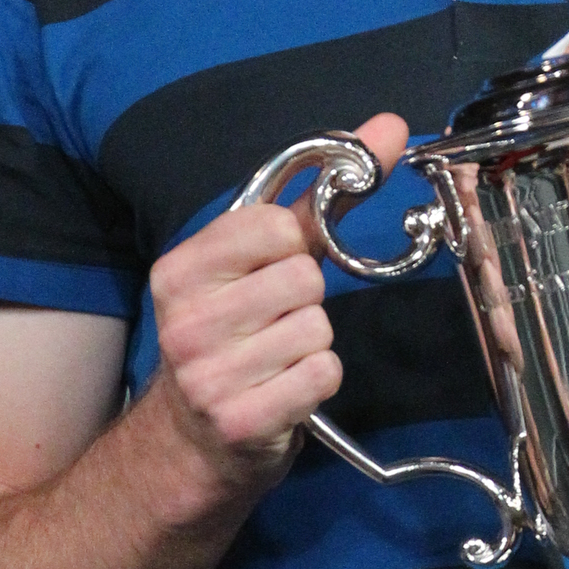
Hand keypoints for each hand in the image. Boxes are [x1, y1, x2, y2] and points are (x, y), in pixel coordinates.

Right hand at [146, 112, 407, 502]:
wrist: (194, 441)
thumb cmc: (235, 333)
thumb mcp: (261, 261)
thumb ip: (321, 195)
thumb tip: (388, 126)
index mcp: (180, 270)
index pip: (275, 227)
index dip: (293, 247)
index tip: (272, 270)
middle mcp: (184, 321)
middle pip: (304, 279)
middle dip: (307, 300)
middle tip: (274, 323)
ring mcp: (207, 376)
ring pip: (318, 329)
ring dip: (313, 344)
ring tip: (275, 357)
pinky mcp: (240, 420)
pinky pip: (322, 374)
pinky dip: (317, 380)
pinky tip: (284, 388)